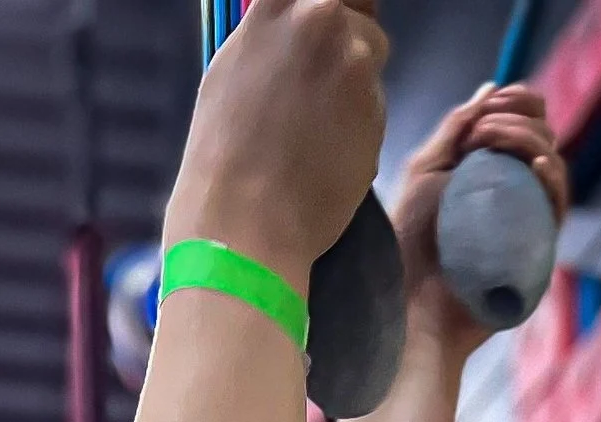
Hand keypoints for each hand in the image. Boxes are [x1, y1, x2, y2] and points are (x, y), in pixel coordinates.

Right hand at [172, 0, 390, 285]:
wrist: (244, 220)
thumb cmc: (225, 151)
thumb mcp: (236, 65)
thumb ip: (276, 36)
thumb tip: (299, 27)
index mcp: (278, 0)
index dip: (337, 14)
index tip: (331, 33)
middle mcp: (321, 15)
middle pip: (358, 17)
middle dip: (348, 47)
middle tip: (318, 94)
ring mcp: (353, 60)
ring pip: (371, 59)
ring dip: (355, 87)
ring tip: (318, 130)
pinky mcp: (375, 106)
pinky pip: (375, 105)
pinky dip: (360, 125)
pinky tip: (328, 154)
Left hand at [391, 84, 567, 358]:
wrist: (412, 306)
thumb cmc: (409, 245)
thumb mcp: (424, 172)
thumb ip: (454, 129)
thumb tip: (492, 88)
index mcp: (487, 172)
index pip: (521, 125)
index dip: (518, 103)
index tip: (494, 102)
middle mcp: (511, 194)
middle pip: (541, 139)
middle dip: (519, 118)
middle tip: (483, 128)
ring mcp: (525, 221)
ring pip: (553, 167)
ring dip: (530, 140)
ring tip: (494, 142)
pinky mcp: (535, 251)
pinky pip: (557, 208)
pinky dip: (552, 180)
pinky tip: (536, 165)